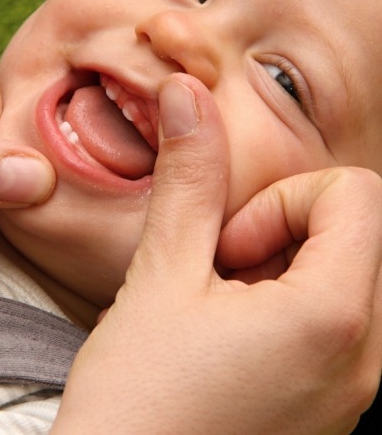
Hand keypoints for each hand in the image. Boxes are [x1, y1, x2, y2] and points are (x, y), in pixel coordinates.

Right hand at [53, 74, 381, 433]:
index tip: (225, 248)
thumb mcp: (161, 275)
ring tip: (214, 310)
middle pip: (352, 234)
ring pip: (340, 276)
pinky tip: (223, 338)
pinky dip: (281, 307)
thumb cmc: (137, 397)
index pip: (357, 194)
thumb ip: (187, 179)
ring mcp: (352, 392)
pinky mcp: (328, 408)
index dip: (281, 202)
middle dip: (279, 235)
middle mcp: (367, 361)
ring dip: (276, 270)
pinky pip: (330, 324)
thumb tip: (187, 93)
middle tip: (216, 276)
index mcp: (335, 319)